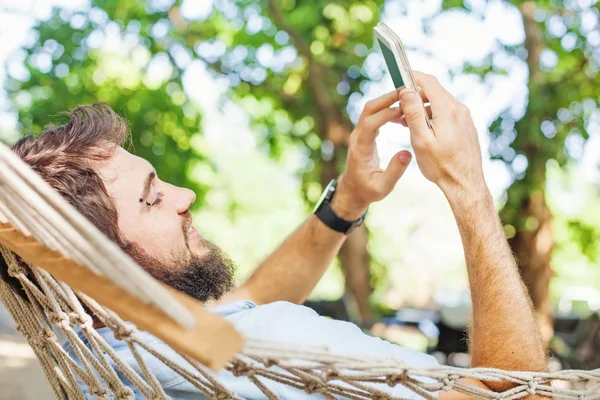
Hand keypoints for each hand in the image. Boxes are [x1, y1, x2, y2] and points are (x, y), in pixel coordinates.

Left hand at [333, 89, 412, 220]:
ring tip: (407, 98)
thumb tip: (407, 153)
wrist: (353, 191)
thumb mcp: (383, 187)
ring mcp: (359, 134)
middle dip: (387, 99)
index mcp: (360, 149)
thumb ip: (395, 171)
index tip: (403, 109)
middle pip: (368, 109)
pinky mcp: (364, 134)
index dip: (386, 114)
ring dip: (387, 101)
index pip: (370, 124)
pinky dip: (386, 109)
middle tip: (407, 92)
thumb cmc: (367, 191)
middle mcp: (357, 137)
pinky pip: (373, 115)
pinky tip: (401, 110)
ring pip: (370, 109)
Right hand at [398, 72, 485, 196]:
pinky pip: (447, 113)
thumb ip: (414, 113)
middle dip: (414, 96)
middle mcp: (459, 109)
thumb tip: (406, 91)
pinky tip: (422, 130)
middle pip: (434, 91)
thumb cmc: (441, 166)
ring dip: (422, 107)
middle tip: (397, 108)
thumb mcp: (421, 140)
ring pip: (440, 103)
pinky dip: (433, 115)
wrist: (465, 184)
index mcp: (447, 110)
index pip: (429, 82)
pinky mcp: (466, 126)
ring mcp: (465, 118)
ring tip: (406, 122)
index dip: (412, 77)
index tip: (399, 78)